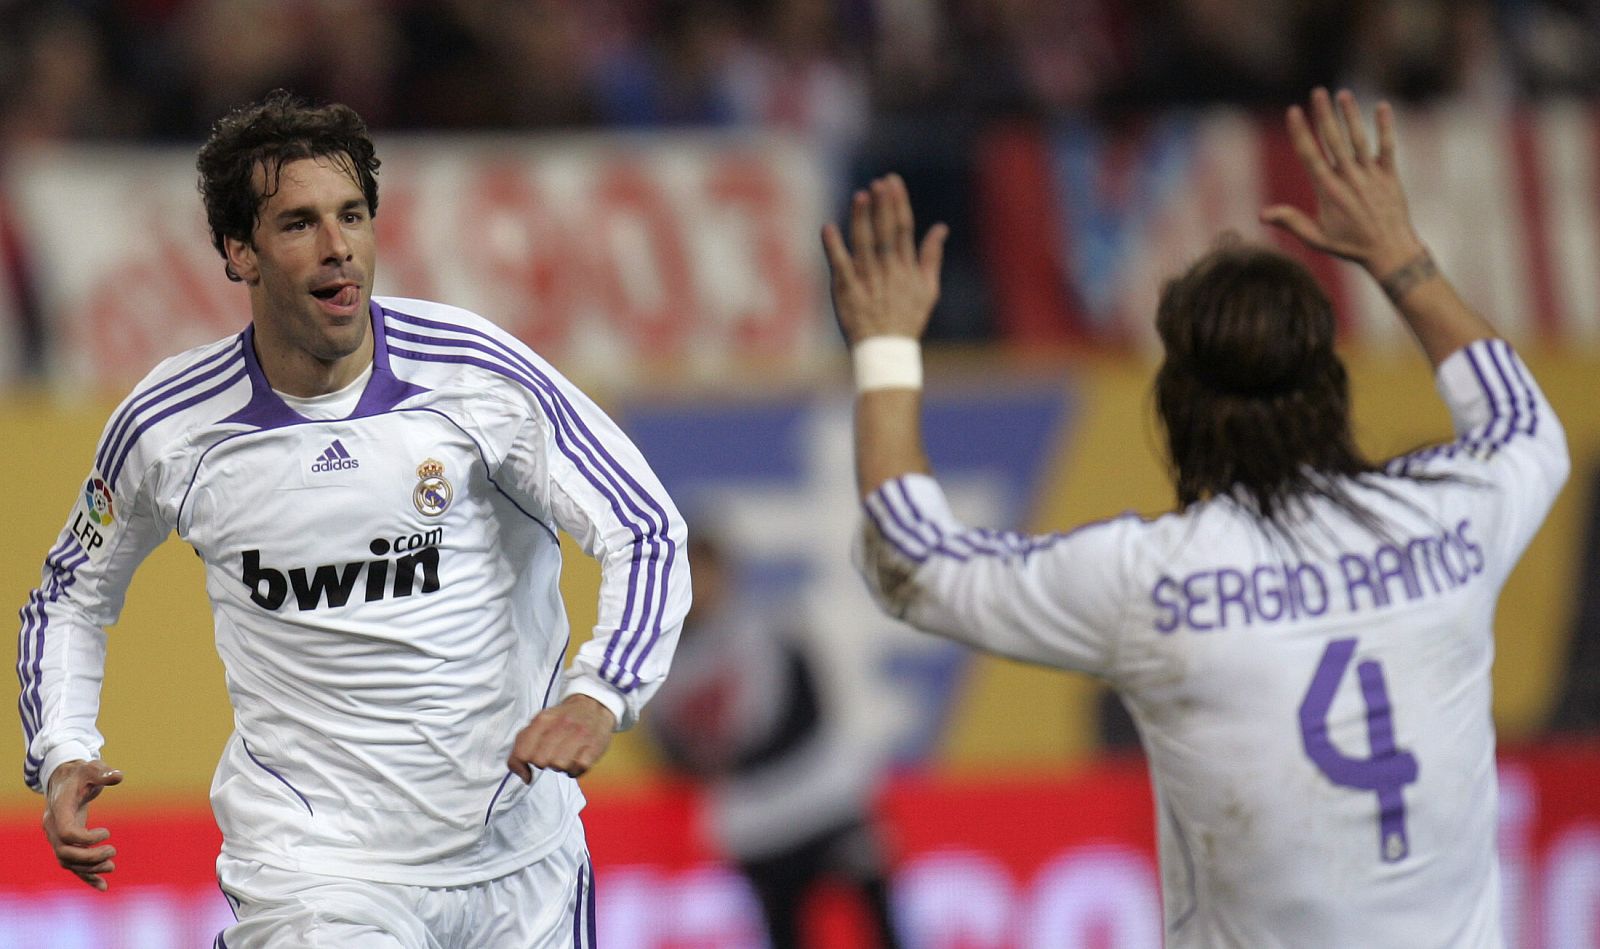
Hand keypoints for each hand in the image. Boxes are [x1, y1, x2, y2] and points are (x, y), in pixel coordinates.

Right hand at [43, 759, 122, 890]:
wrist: (65, 781)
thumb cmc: (80, 774)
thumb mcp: (92, 769)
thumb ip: (104, 773)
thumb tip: (118, 776)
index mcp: (58, 810)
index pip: (66, 833)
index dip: (86, 839)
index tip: (107, 833)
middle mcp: (53, 827)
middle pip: (65, 853)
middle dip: (89, 858)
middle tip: (113, 853)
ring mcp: (56, 837)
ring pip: (67, 862)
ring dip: (89, 869)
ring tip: (112, 867)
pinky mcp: (65, 844)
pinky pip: (72, 865)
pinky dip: (86, 877)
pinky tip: (102, 887)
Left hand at [507, 695, 616, 780]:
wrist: (593, 705)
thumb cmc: (562, 718)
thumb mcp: (539, 723)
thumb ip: (522, 745)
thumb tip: (523, 775)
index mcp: (543, 720)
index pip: (522, 752)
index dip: (521, 765)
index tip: (527, 769)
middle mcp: (560, 725)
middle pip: (540, 761)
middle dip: (544, 763)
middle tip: (551, 756)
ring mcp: (579, 735)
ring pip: (559, 766)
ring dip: (561, 767)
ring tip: (565, 757)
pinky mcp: (594, 746)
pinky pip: (577, 769)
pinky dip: (575, 770)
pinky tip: (576, 760)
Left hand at [821, 174, 948, 346]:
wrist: (887, 351)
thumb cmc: (907, 320)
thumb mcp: (928, 290)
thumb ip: (932, 257)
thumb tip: (941, 228)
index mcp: (906, 267)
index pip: (904, 228)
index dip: (898, 203)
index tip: (892, 182)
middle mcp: (888, 271)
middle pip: (886, 232)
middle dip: (884, 205)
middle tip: (880, 182)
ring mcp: (868, 281)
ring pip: (865, 244)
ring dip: (862, 219)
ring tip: (861, 196)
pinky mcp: (848, 292)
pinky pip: (840, 267)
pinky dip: (834, 248)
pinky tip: (828, 228)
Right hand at [1261, 88, 1425, 277]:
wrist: (1390, 252)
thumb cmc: (1350, 246)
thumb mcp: (1317, 238)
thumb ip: (1291, 222)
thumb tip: (1261, 214)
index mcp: (1328, 191)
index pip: (1310, 155)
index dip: (1301, 131)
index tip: (1293, 111)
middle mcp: (1349, 179)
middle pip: (1333, 140)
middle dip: (1324, 114)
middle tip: (1317, 92)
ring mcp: (1371, 175)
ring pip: (1358, 139)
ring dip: (1350, 115)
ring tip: (1342, 94)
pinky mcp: (1390, 175)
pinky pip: (1387, 147)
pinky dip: (1385, 127)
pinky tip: (1381, 107)